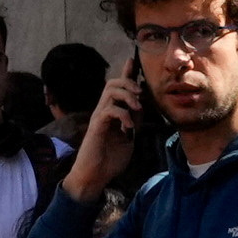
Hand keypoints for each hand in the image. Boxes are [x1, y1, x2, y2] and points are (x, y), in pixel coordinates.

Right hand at [67, 74, 147, 197]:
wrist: (95, 176)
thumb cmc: (110, 159)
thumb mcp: (128, 138)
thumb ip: (134, 122)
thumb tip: (142, 108)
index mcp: (112, 113)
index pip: (118, 88)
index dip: (125, 73)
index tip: (133, 60)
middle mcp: (103, 111)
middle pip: (112, 83)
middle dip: (128, 82)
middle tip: (141, 93)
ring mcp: (99, 117)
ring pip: (109, 92)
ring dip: (127, 95)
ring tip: (137, 108)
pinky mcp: (96, 126)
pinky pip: (109, 110)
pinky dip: (123, 115)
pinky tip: (129, 127)